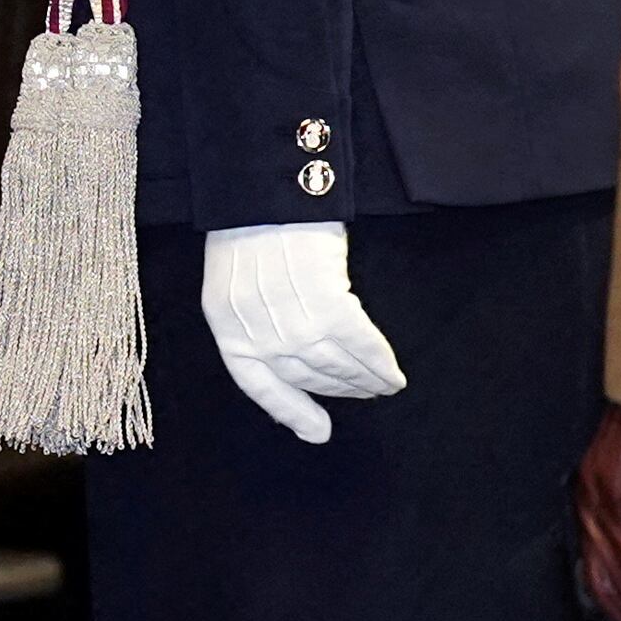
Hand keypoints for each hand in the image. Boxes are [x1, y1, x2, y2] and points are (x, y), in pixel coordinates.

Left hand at [200, 220, 403, 443]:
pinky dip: (380, 363)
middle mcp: (258, 333)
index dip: (290, 412)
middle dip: (339, 390)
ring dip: (364, 380)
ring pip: (336, 366)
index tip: (317, 432)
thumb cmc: (251, 223)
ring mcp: (292, 324)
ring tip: (383, 386)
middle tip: (366, 393)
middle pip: (306, 376)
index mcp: (227, 327)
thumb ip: (256, 315)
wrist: (265, 187)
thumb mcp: (238, 278)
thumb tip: (290, 348)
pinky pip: (361, 346)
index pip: (258, 386)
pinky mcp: (328, 307)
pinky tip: (393, 374)